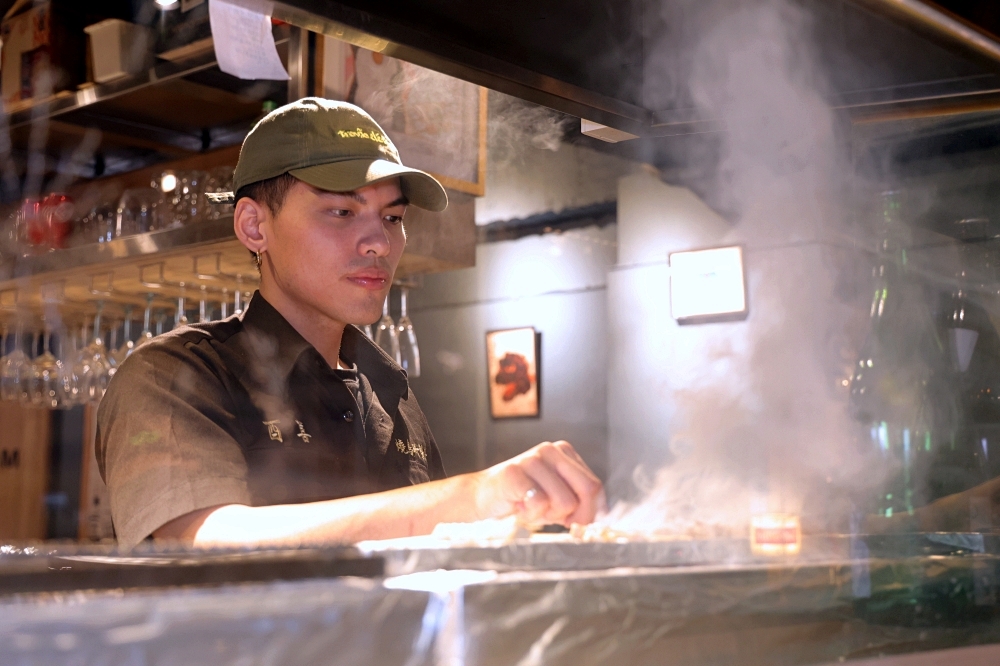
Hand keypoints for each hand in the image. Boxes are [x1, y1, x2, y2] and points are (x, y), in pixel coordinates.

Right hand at [473, 441, 606, 525]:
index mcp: (564, 451)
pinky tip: (518, 506)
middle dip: (575, 514)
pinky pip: (539, 503)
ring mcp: (531, 459)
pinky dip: (530, 514)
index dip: (588, 511)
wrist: (482, 497)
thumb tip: (603, 515)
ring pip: (565, 501)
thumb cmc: (522, 498)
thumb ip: (580, 500)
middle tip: (553, 516)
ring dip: (547, 515)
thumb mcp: (556, 496)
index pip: (595, 485)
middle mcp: (550, 450)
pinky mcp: (514, 472)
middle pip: (588, 490)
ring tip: (530, 506)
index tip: (572, 519)